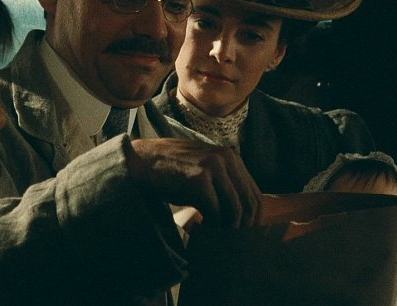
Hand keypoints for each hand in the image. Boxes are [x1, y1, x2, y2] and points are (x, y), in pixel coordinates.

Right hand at [125, 138, 260, 227]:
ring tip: (214, 235)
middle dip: (242, 227)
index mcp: (231, 156)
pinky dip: (211, 225)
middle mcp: (226, 158)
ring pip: (235, 209)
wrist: (140, 163)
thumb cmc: (171, 172)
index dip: (253, 219)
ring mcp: (213, 168)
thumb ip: (224, 183)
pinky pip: (216, 212)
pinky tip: (200, 227)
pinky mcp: (199, 180)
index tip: (243, 235)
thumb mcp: (203, 170)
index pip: (255, 194)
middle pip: (249, 203)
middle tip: (230, 240)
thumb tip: (243, 213)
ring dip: (226, 228)